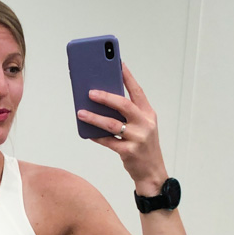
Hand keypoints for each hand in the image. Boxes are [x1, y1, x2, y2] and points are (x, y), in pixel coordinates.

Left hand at [77, 63, 167, 194]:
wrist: (152, 172)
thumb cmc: (144, 146)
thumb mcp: (142, 126)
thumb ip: (128, 114)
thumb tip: (104, 100)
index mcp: (148, 113)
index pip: (137, 90)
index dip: (127, 76)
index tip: (117, 62)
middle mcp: (145, 124)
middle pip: (123, 105)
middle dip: (105, 97)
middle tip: (90, 92)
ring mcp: (138, 138)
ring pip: (112, 124)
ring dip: (94, 118)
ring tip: (80, 112)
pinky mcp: (129, 152)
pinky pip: (108, 142)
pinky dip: (96, 136)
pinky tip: (86, 132)